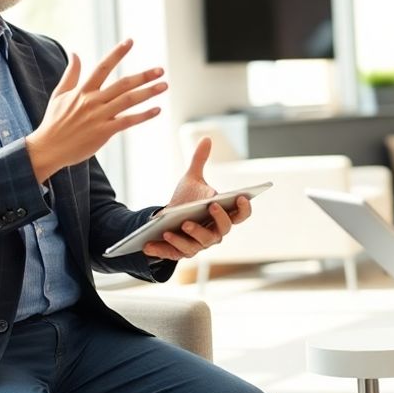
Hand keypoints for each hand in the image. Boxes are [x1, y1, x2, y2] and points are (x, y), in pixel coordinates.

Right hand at [25, 40, 166, 182]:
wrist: (48, 148)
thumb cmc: (54, 122)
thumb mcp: (59, 94)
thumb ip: (70, 73)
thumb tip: (75, 53)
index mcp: (83, 91)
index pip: (103, 67)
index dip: (117, 53)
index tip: (130, 41)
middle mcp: (92, 101)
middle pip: (122, 84)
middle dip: (143, 76)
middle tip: (160, 70)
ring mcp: (99, 117)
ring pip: (128, 101)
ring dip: (148, 93)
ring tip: (164, 85)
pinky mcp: (104, 132)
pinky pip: (127, 121)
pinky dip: (143, 115)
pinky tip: (156, 110)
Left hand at [144, 137, 253, 259]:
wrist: (167, 220)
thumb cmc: (186, 200)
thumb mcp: (191, 179)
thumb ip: (199, 161)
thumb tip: (206, 138)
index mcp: (221, 216)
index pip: (239, 215)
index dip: (244, 208)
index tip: (241, 196)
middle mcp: (214, 233)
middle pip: (222, 231)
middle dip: (218, 219)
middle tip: (211, 207)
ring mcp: (197, 245)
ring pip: (198, 245)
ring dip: (188, 237)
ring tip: (178, 226)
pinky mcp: (179, 253)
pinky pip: (172, 254)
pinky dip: (162, 250)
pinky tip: (149, 243)